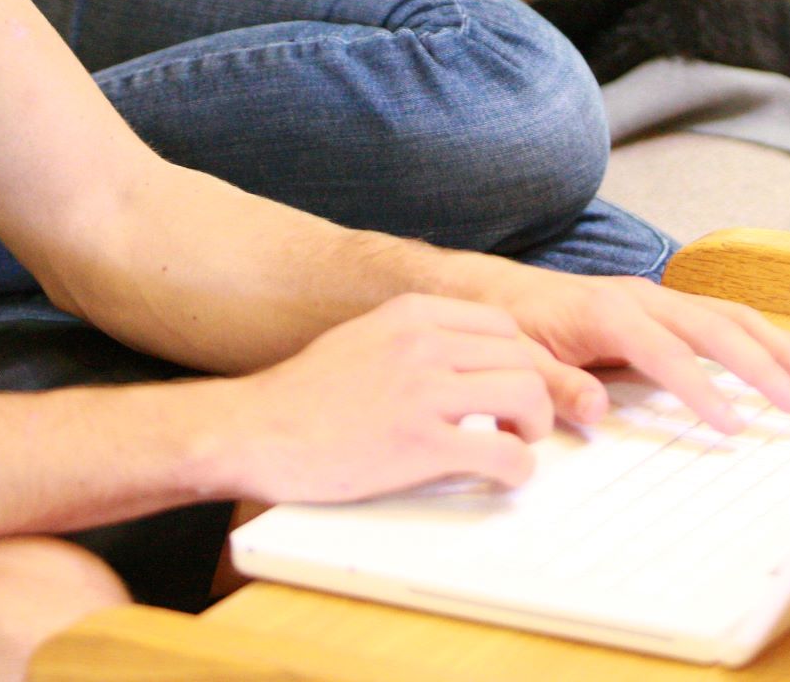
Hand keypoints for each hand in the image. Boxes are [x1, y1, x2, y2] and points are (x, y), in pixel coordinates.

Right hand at [216, 294, 583, 503]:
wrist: (255, 431)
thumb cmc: (302, 395)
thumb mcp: (363, 337)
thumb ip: (413, 338)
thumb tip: (457, 355)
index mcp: (410, 314)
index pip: (501, 324)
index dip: (519, 359)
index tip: (514, 385)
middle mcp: (423, 343)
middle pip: (521, 356)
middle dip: (534, 392)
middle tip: (520, 422)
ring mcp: (423, 391)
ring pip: (526, 393)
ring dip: (534, 425)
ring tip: (516, 443)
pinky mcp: (421, 444)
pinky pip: (503, 453)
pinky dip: (517, 469)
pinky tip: (503, 475)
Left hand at [489, 270, 789, 434]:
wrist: (495, 290)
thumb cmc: (509, 328)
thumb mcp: (517, 358)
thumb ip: (552, 383)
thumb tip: (593, 410)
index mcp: (608, 314)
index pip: (666, 355)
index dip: (702, 390)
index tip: (735, 425)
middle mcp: (642, 299)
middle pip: (716, 329)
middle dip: (764, 366)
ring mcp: (657, 298)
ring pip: (731, 318)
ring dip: (779, 347)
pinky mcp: (664, 304)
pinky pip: (724, 316)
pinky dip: (765, 333)